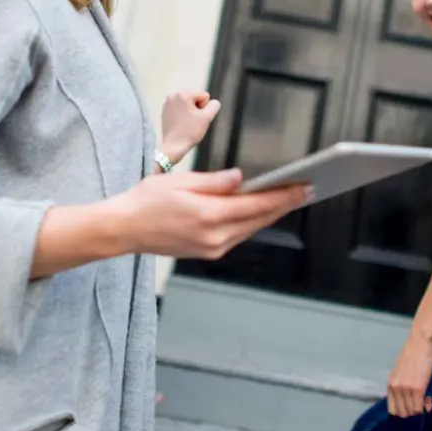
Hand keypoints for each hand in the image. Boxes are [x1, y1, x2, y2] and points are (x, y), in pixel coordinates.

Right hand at [113, 168, 308, 258]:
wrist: (124, 229)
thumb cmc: (147, 201)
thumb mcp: (181, 181)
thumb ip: (215, 182)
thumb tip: (242, 179)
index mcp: (209, 215)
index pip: (257, 205)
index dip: (284, 196)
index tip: (304, 187)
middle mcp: (215, 237)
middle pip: (260, 219)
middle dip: (284, 204)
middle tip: (306, 189)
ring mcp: (212, 248)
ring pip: (251, 229)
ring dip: (271, 214)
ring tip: (289, 198)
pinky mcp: (208, 252)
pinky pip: (238, 235)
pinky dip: (252, 222)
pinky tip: (261, 211)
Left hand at [161, 91, 220, 163]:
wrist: (174, 146)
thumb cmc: (190, 132)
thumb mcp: (207, 117)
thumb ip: (214, 106)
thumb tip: (214, 102)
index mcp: (183, 94)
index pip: (204, 96)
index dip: (204, 109)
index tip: (197, 118)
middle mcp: (173, 96)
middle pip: (195, 99)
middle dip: (197, 110)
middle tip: (191, 122)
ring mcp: (167, 104)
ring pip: (188, 105)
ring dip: (190, 113)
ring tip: (186, 124)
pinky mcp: (165, 112)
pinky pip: (180, 110)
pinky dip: (182, 116)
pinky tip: (180, 125)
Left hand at [387, 334, 431, 417]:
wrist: (421, 342)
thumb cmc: (414, 354)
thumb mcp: (402, 371)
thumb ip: (402, 384)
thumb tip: (410, 398)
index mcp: (391, 384)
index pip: (392, 410)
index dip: (404, 410)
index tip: (413, 405)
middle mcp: (395, 388)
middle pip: (402, 413)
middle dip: (413, 411)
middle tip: (422, 403)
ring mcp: (405, 389)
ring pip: (412, 412)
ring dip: (421, 409)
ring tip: (427, 399)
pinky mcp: (417, 388)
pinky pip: (419, 407)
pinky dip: (426, 407)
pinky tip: (430, 399)